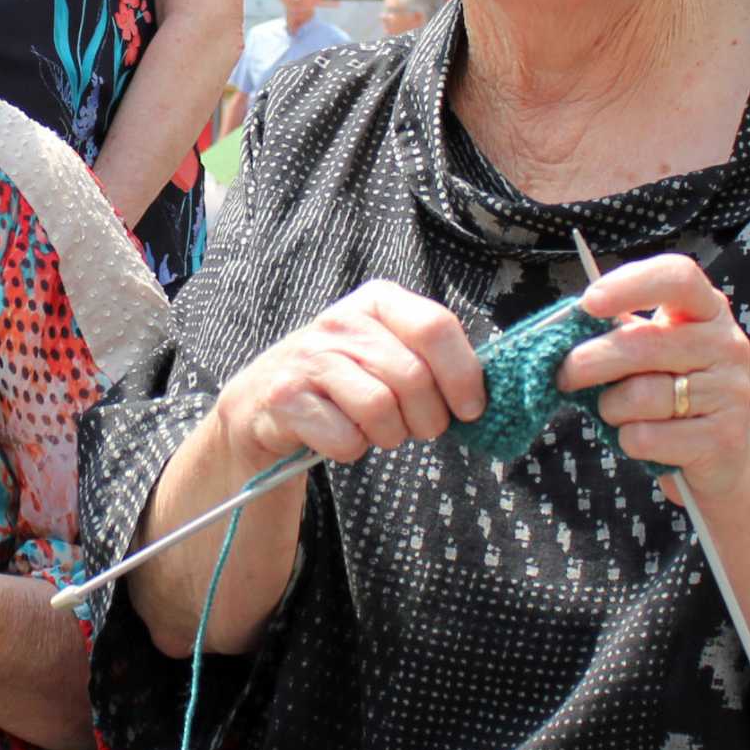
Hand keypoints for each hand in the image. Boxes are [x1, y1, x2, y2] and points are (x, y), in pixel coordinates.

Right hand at [205, 280, 487, 470]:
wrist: (265, 400)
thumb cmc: (346, 379)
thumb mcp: (389, 351)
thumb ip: (433, 358)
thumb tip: (484, 392)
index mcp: (378, 300)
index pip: (436, 326)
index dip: (463, 374)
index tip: (471, 408)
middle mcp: (341, 320)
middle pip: (413, 377)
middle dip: (428, 418)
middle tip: (419, 428)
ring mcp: (309, 357)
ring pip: (380, 409)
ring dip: (390, 435)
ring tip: (378, 430)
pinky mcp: (286, 397)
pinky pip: (345, 438)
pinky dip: (352, 449)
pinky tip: (340, 435)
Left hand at [561, 254, 749, 501]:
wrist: (722, 450)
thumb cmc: (672, 388)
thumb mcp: (652, 349)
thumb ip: (620, 331)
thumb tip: (563, 326)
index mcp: (707, 309)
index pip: (677, 277)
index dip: (630, 285)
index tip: (589, 303)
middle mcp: (727, 344)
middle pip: (642, 343)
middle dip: (589, 362)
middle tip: (565, 376)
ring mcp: (730, 392)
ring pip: (639, 396)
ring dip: (610, 407)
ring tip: (617, 410)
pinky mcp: (722, 440)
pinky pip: (646, 437)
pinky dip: (627, 440)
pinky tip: (640, 435)